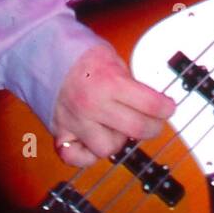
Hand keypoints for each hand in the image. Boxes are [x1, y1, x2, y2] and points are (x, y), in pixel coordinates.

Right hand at [52, 42, 175, 167]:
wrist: (44, 53)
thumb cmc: (81, 56)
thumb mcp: (113, 60)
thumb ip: (130, 84)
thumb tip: (152, 102)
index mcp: (108, 82)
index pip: (149, 104)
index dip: (165, 108)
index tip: (169, 108)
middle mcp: (92, 104)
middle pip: (135, 129)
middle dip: (152, 127)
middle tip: (155, 123)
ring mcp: (75, 121)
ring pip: (107, 149)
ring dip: (118, 140)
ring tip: (118, 127)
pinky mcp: (60, 132)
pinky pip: (76, 158)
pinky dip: (87, 155)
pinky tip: (95, 141)